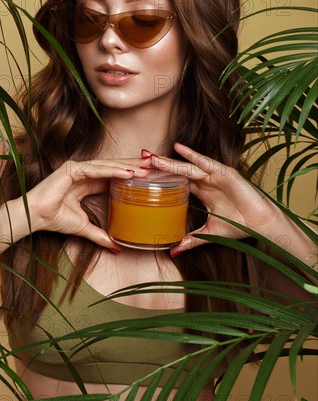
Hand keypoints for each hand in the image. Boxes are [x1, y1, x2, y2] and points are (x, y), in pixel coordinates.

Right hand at [25, 157, 150, 249]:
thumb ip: (100, 235)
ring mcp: (78, 169)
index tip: (149, 176)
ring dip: (127, 168)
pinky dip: (112, 171)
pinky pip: (96, 170)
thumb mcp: (84, 228)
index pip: (113, 175)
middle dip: (134, 166)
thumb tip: (116, 247)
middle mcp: (84, 173)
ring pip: (107, 166)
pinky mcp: (71, 169)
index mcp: (88, 183)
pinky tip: (127, 173)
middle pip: (114, 167)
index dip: (131, 175)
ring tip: (145, 170)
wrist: (36, 218)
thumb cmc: (54, 220)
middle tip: (154, 165)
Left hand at [144, 143, 279, 256]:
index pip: (176, 181)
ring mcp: (214, 175)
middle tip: (140, 159)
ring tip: (151, 157)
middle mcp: (206, 181)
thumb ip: (191, 240)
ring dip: (169, 161)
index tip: (142, 175)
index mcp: (201, 192)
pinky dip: (192, 155)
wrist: (260, 225)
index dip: (160, 178)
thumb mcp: (209, 234)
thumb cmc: (238, 226)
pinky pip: (205, 162)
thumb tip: (174, 252)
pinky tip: (179, 148)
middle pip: (177, 171)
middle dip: (159, 165)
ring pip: (187, 166)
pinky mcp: (224, 173)